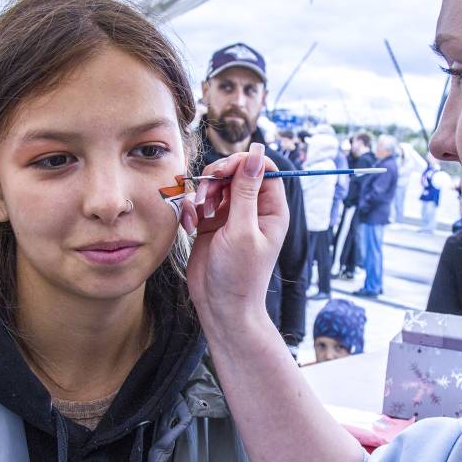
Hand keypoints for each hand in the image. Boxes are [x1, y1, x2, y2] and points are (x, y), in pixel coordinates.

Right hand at [184, 144, 288, 334]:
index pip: (263, 168)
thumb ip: (245, 191)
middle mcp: (254, 210)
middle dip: (217, 177)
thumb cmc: (239, 275)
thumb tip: (255, 155)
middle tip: (204, 194)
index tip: (222, 172)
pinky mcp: (212, 225)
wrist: (221, 307)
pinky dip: (192, 208)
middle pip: (237, 172)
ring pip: (217, 185)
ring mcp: (233, 216)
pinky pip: (201, 202)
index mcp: (271, 210)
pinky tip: (189, 224)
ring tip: (197, 213)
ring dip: (202, 193)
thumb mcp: (242, 230)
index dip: (242, 162)